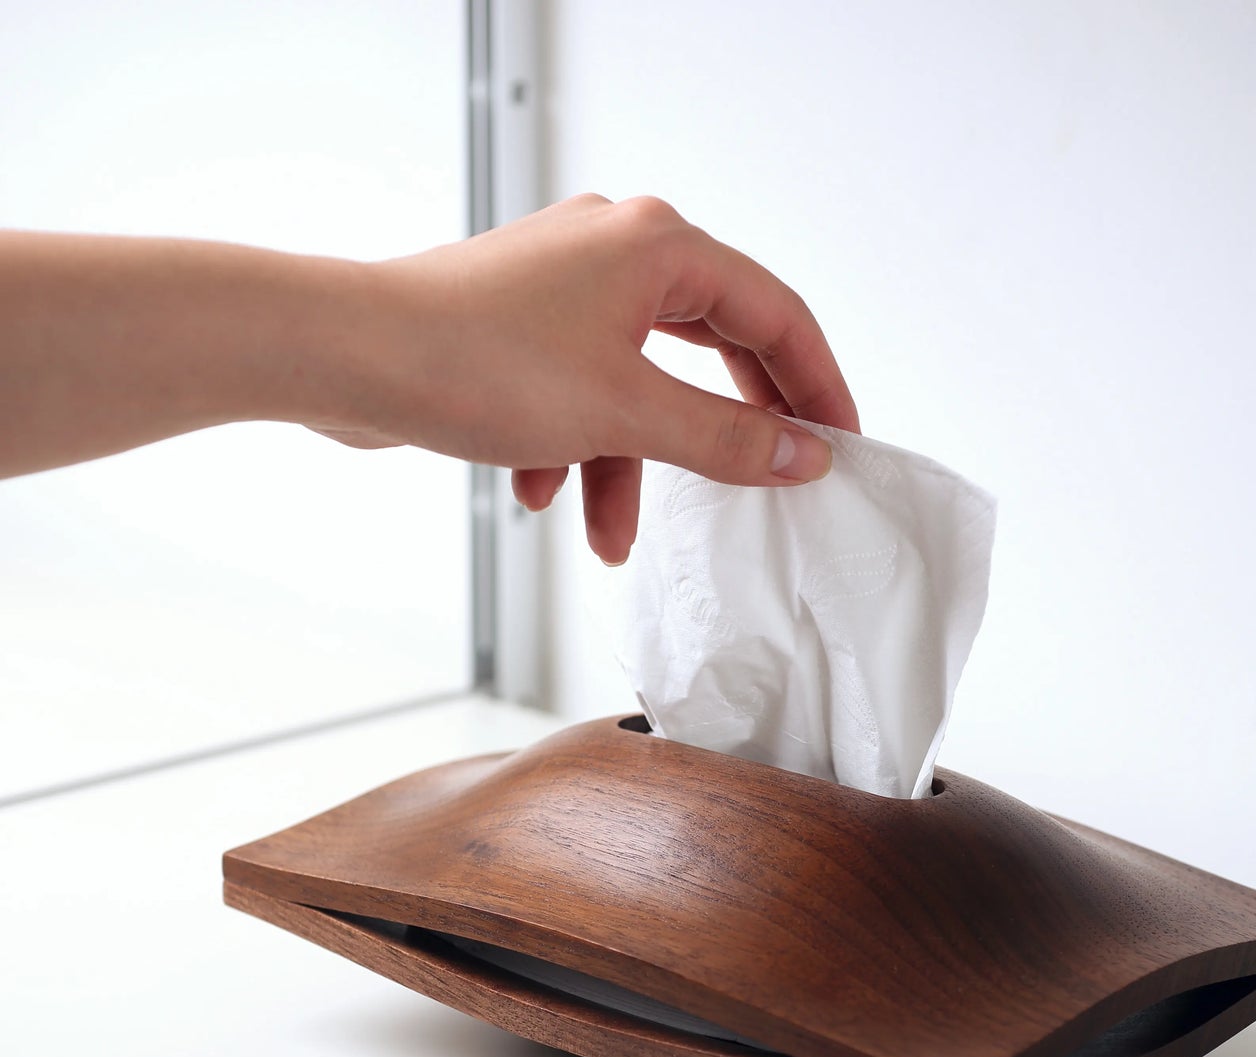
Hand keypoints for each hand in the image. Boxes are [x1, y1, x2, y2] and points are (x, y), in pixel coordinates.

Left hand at [335, 194, 859, 562]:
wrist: (342, 355)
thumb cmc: (473, 361)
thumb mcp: (624, 413)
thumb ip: (725, 439)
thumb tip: (801, 456)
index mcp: (658, 247)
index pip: (774, 315)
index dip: (816, 386)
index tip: (840, 447)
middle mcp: (616, 253)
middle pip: (710, 349)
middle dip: (723, 433)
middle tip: (766, 484)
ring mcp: (565, 290)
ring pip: (635, 388)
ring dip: (629, 467)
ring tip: (609, 537)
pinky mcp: (523, 328)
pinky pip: (579, 396)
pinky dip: (572, 451)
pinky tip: (537, 492)